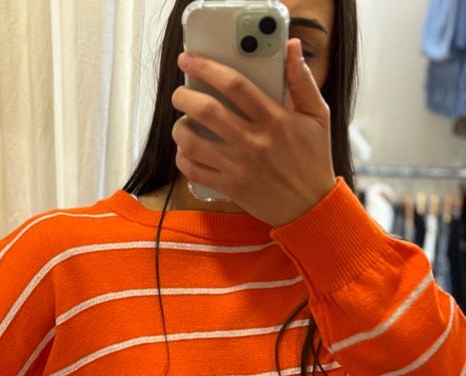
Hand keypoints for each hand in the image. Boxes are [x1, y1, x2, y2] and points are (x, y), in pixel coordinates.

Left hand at [171, 39, 336, 226]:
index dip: (207, 68)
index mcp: (274, 119)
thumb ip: (302, 80)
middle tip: (179, 94)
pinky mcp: (230, 187)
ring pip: (193, 142)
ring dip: (179, 129)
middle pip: (206, 111)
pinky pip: (194, 171)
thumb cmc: (313, 160)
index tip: (189, 60)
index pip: (235, 85)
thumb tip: (292, 47)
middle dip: (184, 97)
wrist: (310, 206)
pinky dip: (183, 158)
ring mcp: (239, 166)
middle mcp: (254, 141)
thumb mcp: (317, 116)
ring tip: (182, 123)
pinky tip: (186, 151)